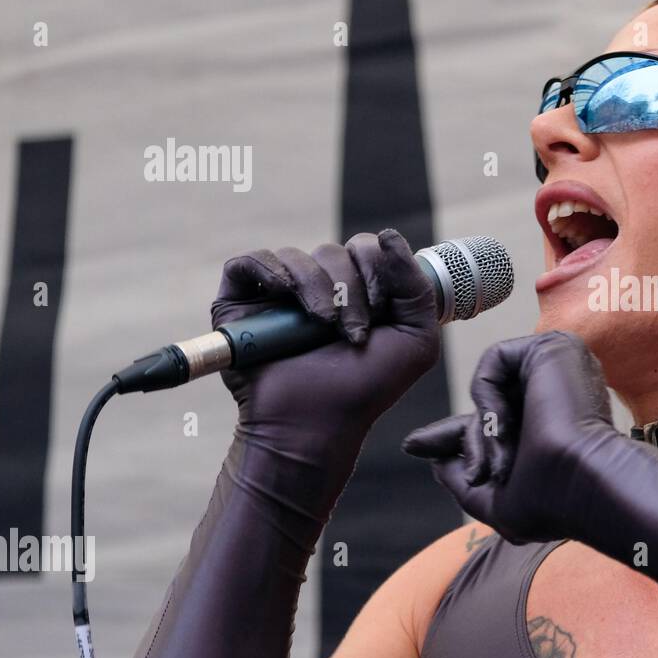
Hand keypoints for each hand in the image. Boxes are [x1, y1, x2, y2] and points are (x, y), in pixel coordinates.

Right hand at [212, 229, 439, 456]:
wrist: (316, 423)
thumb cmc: (367, 386)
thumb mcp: (416, 338)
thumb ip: (417, 285)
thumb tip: (389, 234)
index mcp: (358, 292)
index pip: (368, 249)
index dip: (377, 271)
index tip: (381, 312)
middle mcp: (319, 288)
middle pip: (335, 251)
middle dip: (351, 289)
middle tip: (353, 332)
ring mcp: (278, 294)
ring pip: (299, 257)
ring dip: (317, 288)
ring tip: (323, 326)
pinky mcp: (240, 302)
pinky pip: (251, 262)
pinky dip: (270, 270)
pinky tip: (283, 295)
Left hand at [401, 331, 617, 543]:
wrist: (583, 483)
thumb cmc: (551, 502)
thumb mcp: (498, 502)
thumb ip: (463, 481)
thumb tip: (434, 461)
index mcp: (555, 425)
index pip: (496, 420)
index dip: (457, 435)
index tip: (412, 446)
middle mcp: (560, 394)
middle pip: (489, 404)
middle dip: (470, 440)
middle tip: (478, 473)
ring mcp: (558, 369)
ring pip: (490, 386)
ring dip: (482, 428)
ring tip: (499, 462)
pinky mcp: (552, 349)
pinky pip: (494, 361)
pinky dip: (487, 396)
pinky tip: (506, 427)